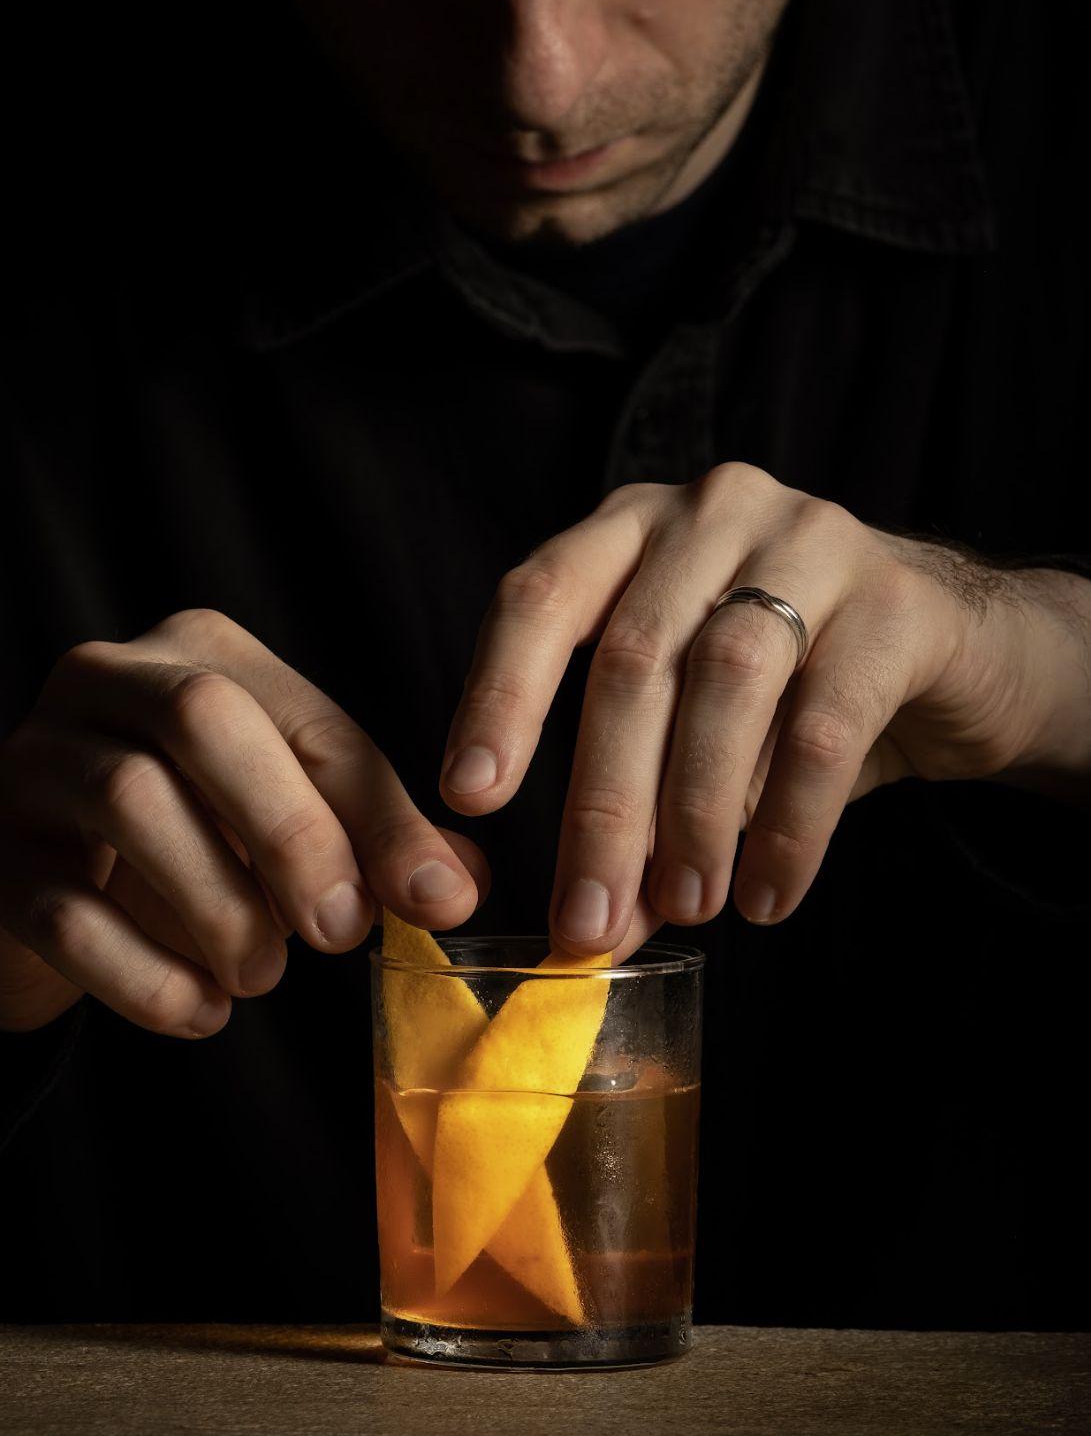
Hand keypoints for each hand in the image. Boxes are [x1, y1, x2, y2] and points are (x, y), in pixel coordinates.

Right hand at [0, 610, 486, 1035]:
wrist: (53, 883)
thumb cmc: (194, 836)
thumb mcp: (286, 818)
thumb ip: (371, 840)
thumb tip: (456, 886)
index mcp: (201, 652)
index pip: (307, 721)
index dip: (381, 815)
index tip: (436, 898)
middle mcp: (107, 678)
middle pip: (203, 717)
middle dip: (291, 831)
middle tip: (338, 932)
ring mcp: (35, 759)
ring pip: (130, 799)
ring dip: (219, 905)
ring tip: (263, 974)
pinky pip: (65, 909)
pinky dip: (147, 975)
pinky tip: (201, 1010)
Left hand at [441, 464, 1090, 960]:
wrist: (958, 656)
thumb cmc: (795, 689)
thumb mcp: (697, 730)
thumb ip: (640, 807)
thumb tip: (594, 922)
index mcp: (634, 530)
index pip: (541, 598)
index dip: (500, 697)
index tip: (469, 797)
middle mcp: (711, 513)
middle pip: (633, 659)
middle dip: (604, 804)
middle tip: (588, 917)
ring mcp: (809, 538)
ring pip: (725, 681)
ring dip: (694, 813)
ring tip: (688, 906)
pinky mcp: (896, 598)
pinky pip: (825, 720)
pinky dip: (789, 822)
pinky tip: (770, 893)